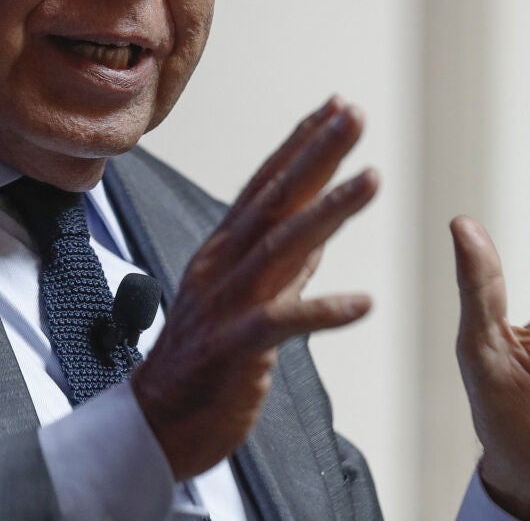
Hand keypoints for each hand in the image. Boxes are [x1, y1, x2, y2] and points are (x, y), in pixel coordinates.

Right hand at [133, 96, 378, 479]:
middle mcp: (223, 268)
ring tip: (372, 179)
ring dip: (328, 210)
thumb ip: (282, 264)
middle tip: (353, 115)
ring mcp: (226, 305)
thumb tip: (319, 227)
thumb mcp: (246, 299)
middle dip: (316, 154)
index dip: (301, 144)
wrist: (157, 422)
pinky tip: (364, 303)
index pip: (266, 186)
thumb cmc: (204, 363)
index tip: (335, 107)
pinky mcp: (235, 348)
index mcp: (224, 253)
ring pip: (281, 248)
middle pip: (274, 201)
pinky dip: (323, 311)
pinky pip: (281, 323)